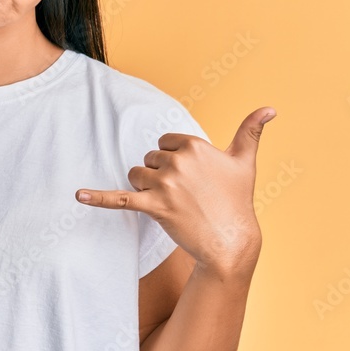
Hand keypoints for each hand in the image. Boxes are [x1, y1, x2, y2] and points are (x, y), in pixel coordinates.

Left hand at [75, 107, 275, 275]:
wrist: (230, 242)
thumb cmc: (236, 201)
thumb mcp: (245, 162)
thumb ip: (251, 131)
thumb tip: (271, 108)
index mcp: (194, 146)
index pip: (165, 142)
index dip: (174, 159)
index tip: (191, 176)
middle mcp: (178, 162)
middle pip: (149, 159)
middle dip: (161, 175)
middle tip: (185, 194)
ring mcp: (165, 185)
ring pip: (136, 175)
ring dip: (146, 188)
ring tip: (172, 203)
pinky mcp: (153, 207)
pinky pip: (120, 199)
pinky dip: (98, 197)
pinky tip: (78, 196)